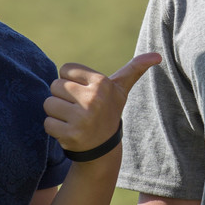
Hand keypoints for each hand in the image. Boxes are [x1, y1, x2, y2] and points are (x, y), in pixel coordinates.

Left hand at [43, 53, 161, 157]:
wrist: (103, 149)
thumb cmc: (109, 111)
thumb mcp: (121, 90)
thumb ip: (135, 69)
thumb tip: (157, 56)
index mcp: (102, 83)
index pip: (65, 69)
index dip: (70, 80)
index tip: (83, 93)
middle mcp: (93, 99)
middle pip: (55, 86)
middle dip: (62, 97)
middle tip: (77, 108)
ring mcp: (82, 118)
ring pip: (49, 104)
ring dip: (56, 113)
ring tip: (73, 119)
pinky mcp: (70, 134)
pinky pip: (47, 123)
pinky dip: (54, 128)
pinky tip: (69, 131)